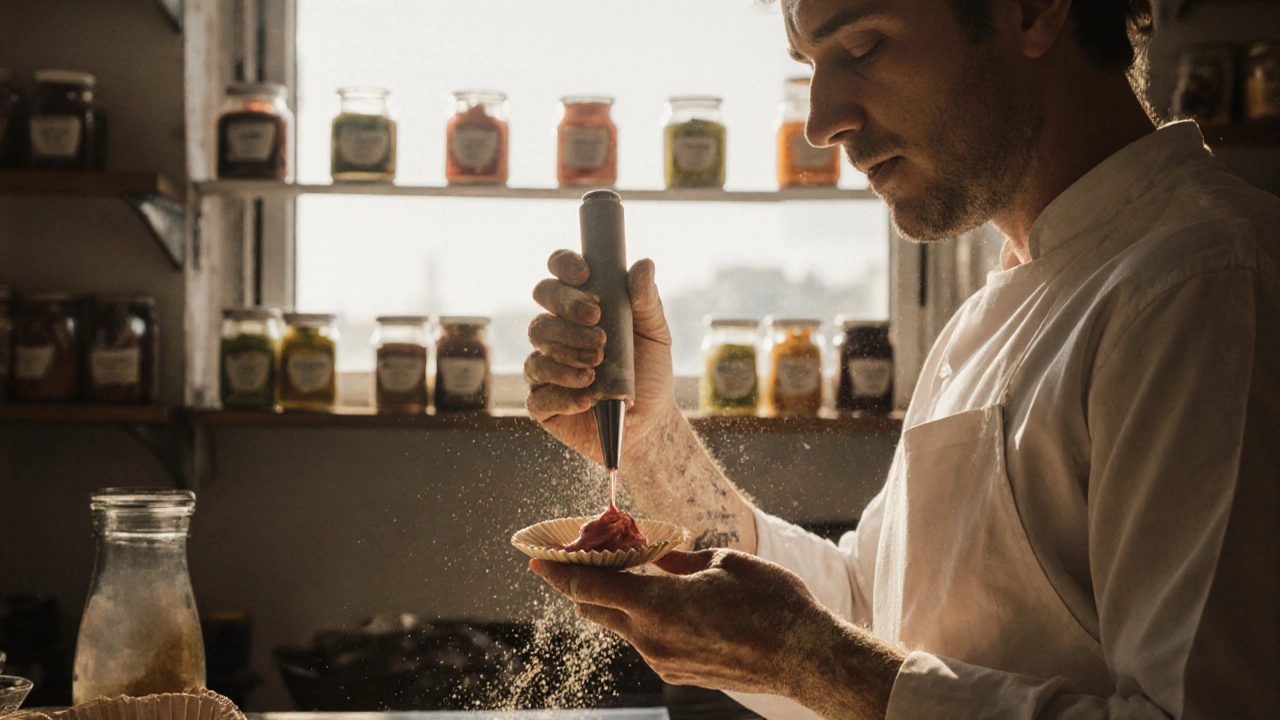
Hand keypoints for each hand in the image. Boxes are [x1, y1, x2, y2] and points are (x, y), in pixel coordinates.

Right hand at [525, 250, 678, 464]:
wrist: (649, 422)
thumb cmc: (649, 372)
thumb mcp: (655, 335)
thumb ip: (646, 302)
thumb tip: (643, 265)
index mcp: (580, 307)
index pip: (559, 274)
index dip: (563, 265)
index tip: (584, 275)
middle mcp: (557, 331)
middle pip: (541, 302)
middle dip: (568, 310)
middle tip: (600, 331)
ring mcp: (545, 366)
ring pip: (537, 349)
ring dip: (568, 356)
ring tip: (597, 369)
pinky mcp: (542, 403)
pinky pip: (538, 395)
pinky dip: (564, 396)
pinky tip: (589, 399)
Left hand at [528, 549, 829, 696]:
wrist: (805, 658)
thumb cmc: (772, 603)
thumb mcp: (725, 564)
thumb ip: (682, 561)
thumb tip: (662, 560)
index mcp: (656, 606)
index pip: (588, 588)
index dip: (557, 572)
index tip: (536, 558)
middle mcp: (651, 639)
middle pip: (595, 609)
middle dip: (580, 583)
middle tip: (580, 556)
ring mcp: (664, 661)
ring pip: (622, 625)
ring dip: (617, 598)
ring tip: (629, 569)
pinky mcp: (679, 673)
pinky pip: (646, 639)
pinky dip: (642, 616)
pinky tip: (661, 597)